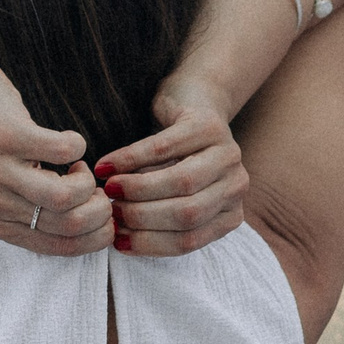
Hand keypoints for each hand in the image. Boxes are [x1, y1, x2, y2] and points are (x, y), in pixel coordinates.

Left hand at [0, 56, 112, 254]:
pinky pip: (63, 151)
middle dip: (101, 209)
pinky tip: (69, 139)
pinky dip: (77, 144)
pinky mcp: (8, 136)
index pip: (63, 248)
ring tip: (79, 167)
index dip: (97, 234)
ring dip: (87, 181)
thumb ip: (28, 207)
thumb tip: (82, 220)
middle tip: (97, 188)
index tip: (104, 211)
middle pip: (70, 225)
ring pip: (64, 197)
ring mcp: (0, 170)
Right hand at [95, 73, 247, 254]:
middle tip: (110, 213)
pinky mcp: (208, 124)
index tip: (117, 242)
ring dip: (138, 189)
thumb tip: (119, 236)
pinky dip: (131, 158)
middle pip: (188, 214)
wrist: (194, 100)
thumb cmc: (176, 159)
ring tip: (108, 190)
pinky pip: (164, 148)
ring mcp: (228, 154)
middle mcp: (237, 186)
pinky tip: (106, 166)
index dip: (150, 244)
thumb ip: (156, 216)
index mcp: (230, 212)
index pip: (190, 240)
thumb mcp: (172, 196)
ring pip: (181, 183)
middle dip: (143, 217)